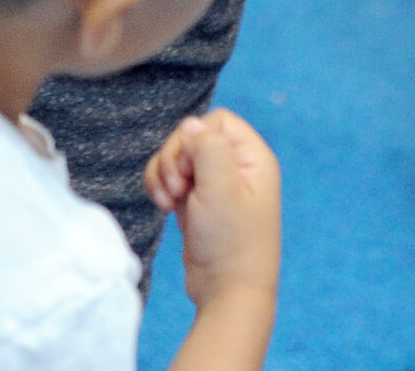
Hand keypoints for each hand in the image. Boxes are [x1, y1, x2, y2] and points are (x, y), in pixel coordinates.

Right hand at [145, 110, 280, 312]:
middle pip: (190, 137)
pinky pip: (170, 178)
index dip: (196, 138)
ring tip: (168, 202)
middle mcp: (236, 168)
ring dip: (163, 175)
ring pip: (176, 157)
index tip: (191, 168)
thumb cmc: (231, 242)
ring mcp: (215, 186)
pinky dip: (161, 188)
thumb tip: (191, 125)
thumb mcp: (222, 188)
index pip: (217, 121)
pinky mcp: (197, 202)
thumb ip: (208, 147)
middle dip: (174, 160)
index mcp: (253, 159)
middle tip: (177, 189)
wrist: (226, 292)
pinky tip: (165, 208)